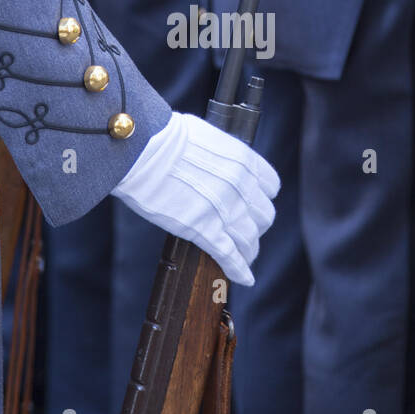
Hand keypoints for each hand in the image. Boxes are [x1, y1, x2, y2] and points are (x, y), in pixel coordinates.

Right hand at [112, 111, 278, 285]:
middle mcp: (241, 186)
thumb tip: (218, 165)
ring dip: (249, 251)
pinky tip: (243, 278)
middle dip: (256, 225)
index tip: (255, 204)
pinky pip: (230, 255)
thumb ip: (222, 156)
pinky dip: (239, 269)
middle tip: (245, 230)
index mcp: (244, 160)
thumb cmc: (164, 136)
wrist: (143, 148)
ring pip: (249, 240)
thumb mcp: (206, 137)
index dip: (262, 198)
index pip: (271, 187)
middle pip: (264, 217)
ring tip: (244, 257)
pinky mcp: (204, 230)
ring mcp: (225, 210)